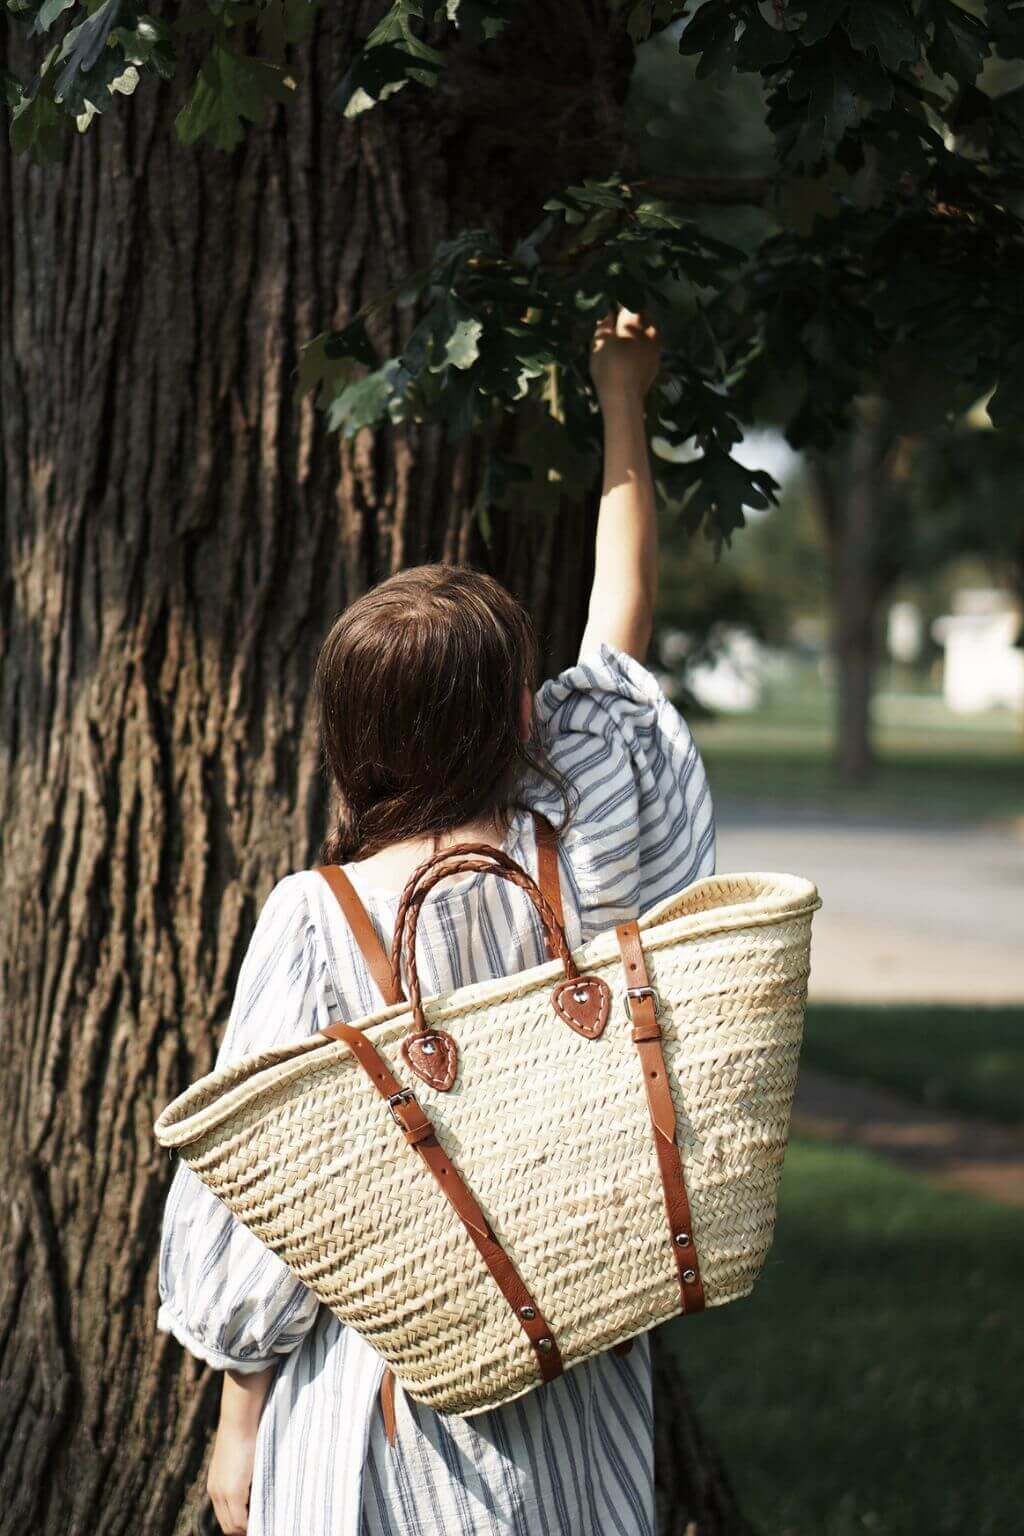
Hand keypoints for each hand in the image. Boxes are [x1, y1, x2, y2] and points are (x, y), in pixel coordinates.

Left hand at [208, 1414, 257, 1534]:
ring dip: (248, 1528)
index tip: (255, 1523)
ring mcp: (222, 1493)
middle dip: (243, 1530)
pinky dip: (250, 1525)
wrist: (239, 1420)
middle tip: (262, 1527)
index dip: (239, 1525)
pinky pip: (240, 1520)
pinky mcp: (233, 1492)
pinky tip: (262, 1521)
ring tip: (264, 1525)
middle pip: (228, 1526)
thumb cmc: (245, 1433)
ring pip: (233, 1526)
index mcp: (216, 1484)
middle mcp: (215, 1492)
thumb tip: (256, 1486)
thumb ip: (243, 1474)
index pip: (226, 1517)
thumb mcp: (241, 1458)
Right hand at [589, 309, 660, 407]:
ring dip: (641, 328)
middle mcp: (650, 330)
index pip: (630, 301)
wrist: (625, 400)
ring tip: (627, 335)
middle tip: (618, 319)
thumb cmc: (608, 369)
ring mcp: (657, 346)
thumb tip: (606, 308)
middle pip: (644, 313)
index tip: (612, 303)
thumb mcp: (598, 344)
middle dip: (633, 313)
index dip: (621, 301)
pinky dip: (644, 343)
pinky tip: (635, 351)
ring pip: (650, 328)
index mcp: (635, 322)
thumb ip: (603, 323)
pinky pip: (652, 344)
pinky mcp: (657, 361)